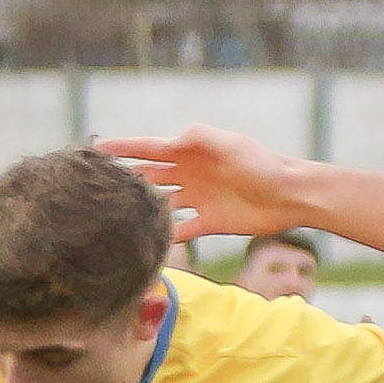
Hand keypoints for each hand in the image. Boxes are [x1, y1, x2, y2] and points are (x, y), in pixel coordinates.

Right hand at [96, 123, 303, 241]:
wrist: (290, 196)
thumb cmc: (262, 164)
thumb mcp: (230, 144)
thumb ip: (199, 138)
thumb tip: (169, 140)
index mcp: (191, 152)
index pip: (149, 149)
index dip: (123, 149)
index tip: (95, 149)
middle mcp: (190, 175)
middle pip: (149, 176)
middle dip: (124, 179)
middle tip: (93, 186)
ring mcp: (199, 199)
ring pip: (161, 204)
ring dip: (141, 209)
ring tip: (113, 217)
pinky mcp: (210, 222)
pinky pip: (181, 230)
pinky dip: (166, 237)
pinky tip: (147, 244)